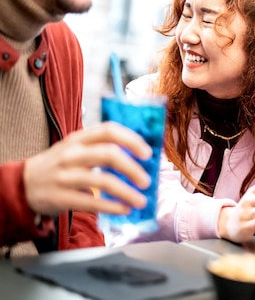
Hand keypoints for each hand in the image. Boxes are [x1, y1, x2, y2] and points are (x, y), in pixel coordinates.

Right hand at [23, 122, 151, 215]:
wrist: (21, 185)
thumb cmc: (58, 166)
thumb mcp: (75, 149)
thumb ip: (101, 149)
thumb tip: (139, 160)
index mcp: (78, 139)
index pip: (109, 131)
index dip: (131, 140)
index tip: (147, 153)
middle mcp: (72, 154)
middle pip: (109, 154)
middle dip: (133, 168)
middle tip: (147, 181)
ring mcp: (65, 176)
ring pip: (103, 181)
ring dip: (127, 192)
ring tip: (141, 201)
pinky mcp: (61, 197)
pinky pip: (91, 202)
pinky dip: (112, 207)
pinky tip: (124, 209)